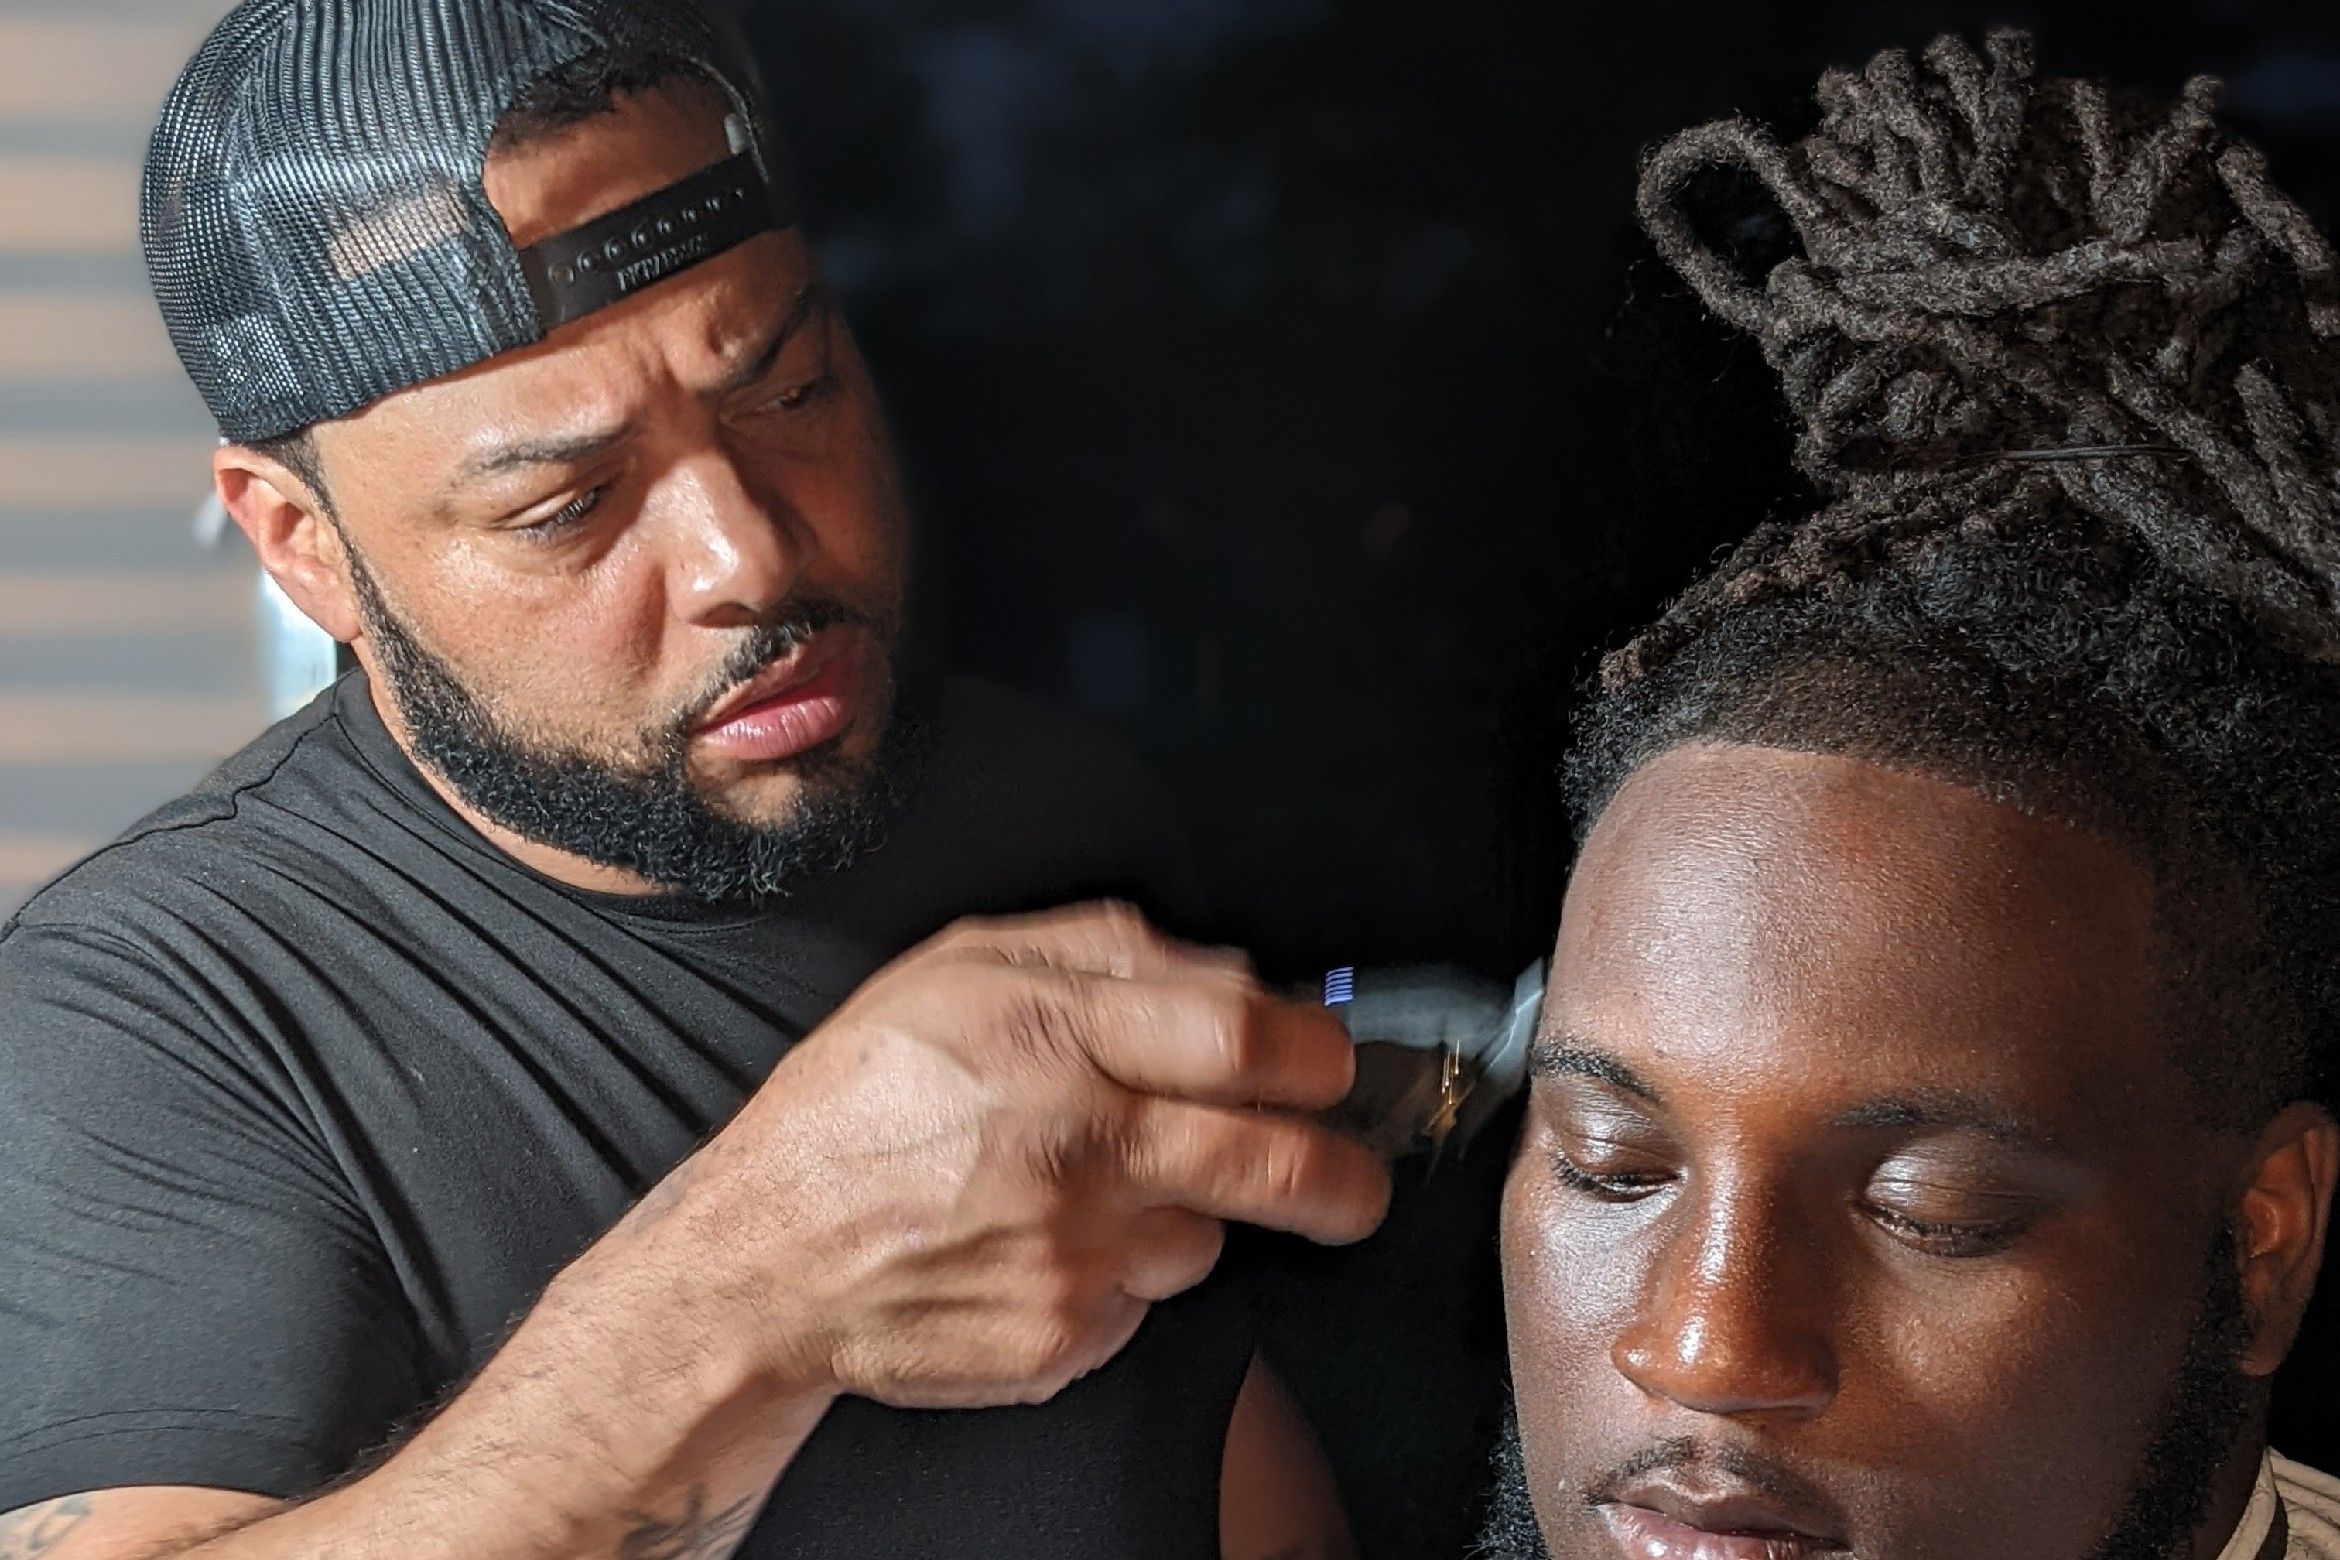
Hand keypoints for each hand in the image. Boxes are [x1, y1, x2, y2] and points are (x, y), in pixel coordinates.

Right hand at [620, 904, 1391, 1409]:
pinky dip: (1118, 1276)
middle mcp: (1074, 1146)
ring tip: (1097, 1191)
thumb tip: (1234, 970)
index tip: (1329, 1062)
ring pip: (1207, 1238)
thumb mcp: (960, 966)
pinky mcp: (1062, 1339)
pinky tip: (1045, 1246)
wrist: (764, 1259)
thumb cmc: (859, 1100)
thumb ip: (1106, 947)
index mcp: (1053, 1034)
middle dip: (1341, 1172)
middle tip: (1353, 1175)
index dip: (1316, 1051)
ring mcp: (1072, 1255)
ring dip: (1187, 1216)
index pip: (1244, 1037)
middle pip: (1273, 1162)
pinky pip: (1141, 1303)